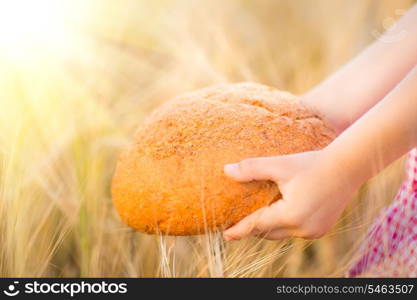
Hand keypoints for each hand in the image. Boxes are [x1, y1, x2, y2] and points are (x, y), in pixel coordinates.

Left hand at [222, 150, 357, 240]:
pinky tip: (278, 213)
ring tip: (256, 217)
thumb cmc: (312, 163)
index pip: (257, 225)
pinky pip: (296, 231)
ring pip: (282, 233)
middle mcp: (303, 229)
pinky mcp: (322, 229)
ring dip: (269, 226)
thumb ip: (252, 169)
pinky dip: (284, 224)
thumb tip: (226, 170)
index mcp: (291, 215)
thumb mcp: (279, 165)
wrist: (349, 166)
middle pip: (269, 232)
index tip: (225, 235)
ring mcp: (315, 231)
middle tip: (237, 223)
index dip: (240, 230)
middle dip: (253, 228)